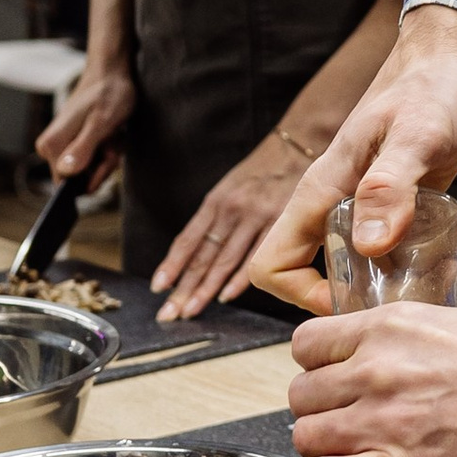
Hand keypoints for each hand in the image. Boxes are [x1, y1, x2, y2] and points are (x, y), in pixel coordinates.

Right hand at [38, 60, 134, 178]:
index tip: (107, 154)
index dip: (93, 176)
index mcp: (51, 145)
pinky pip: (95, 160)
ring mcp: (63, 145)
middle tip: (112, 137)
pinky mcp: (74, 143)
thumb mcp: (101, 122)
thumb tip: (65, 172)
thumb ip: (83, 148)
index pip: (68, 185)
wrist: (112, 72)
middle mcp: (51, 147)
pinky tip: (112, 133)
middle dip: (104, 163)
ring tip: (113, 132)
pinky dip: (109, 149)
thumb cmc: (108, 93)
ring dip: (110, 154)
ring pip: (91, 170)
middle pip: (81, 179)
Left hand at [154, 143, 308, 320]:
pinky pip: (256, 256)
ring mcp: (256, 217)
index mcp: (216, 201)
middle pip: (202, 256)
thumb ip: (218, 217)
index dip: (172, 265)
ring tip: (190, 311)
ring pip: (225, 261)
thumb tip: (201, 254)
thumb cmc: (264, 169)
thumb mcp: (232, 186)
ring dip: (205, 289)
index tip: (158, 287)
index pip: (188, 240)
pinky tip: (226, 296)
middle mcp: (231, 210)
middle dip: (183, 288)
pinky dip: (240, 278)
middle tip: (168, 312)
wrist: (298, 144)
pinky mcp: (281, 222)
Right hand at [244, 4, 456, 312]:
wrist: (451, 57)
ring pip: (395, 266)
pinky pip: (429, 240)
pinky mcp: (411, 208)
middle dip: (395, 288)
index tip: (360, 295)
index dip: (307, 294)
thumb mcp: (416, 134)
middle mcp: (344, 207)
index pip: (275, 266)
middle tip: (446, 271)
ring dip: (444, 255)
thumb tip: (369, 249)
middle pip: (342, 279)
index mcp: (325, 192)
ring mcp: (377, 210)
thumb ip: (390, 187)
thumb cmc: (427, 85)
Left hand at [288, 299, 456, 456]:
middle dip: (322, 411)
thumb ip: (406, 340)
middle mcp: (376, 370)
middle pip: (301, 395)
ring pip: (305, 437)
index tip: (335, 382)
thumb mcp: (456, 325)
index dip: (318, 368)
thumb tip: (380, 356)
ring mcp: (382, 422)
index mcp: (390, 327)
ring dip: (325, 448)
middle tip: (350, 423)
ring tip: (354, 455)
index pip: (307, 345)